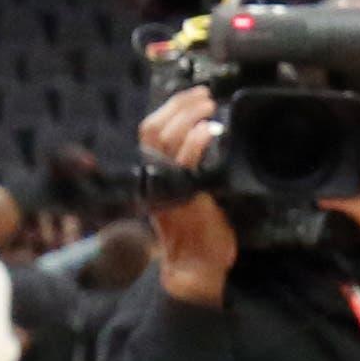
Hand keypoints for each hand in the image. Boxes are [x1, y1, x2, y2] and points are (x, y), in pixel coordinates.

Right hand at [138, 88, 237, 308]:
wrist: (197, 266)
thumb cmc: (200, 231)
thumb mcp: (196, 190)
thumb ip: (194, 166)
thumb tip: (209, 136)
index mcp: (155, 174)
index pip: (150, 131)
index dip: (170, 108)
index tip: (193, 95)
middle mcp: (153, 177)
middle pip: (152, 129)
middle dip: (178, 106)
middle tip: (204, 97)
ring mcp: (164, 185)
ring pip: (163, 139)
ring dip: (187, 117)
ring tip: (209, 108)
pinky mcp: (180, 195)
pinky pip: (183, 161)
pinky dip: (196, 141)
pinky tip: (209, 131)